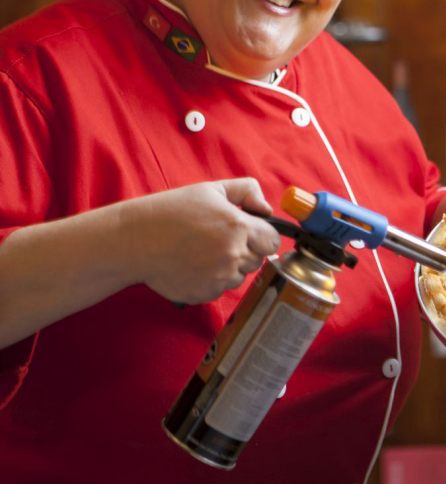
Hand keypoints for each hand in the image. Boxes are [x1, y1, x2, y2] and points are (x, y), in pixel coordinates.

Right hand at [123, 178, 280, 304]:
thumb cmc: (171, 212)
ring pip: (240, 276)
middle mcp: (232, 254)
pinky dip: (211, 280)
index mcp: (237, 226)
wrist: (136, 241)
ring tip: (202, 252)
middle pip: (258, 259)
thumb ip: (246, 191)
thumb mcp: (210, 190)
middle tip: (218, 240)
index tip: (249, 233)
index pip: (272, 241)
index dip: (262, 236)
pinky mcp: (205, 293)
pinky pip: (220, 289)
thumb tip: (266, 209)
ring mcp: (219, 277)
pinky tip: (193, 265)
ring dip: (229, 267)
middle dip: (245, 250)